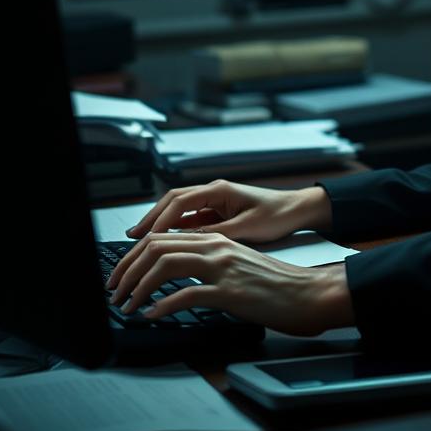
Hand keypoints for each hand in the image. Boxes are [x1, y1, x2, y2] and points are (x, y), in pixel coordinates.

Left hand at [106, 231, 353, 336]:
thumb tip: (179, 278)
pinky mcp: (230, 291)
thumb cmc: (276, 284)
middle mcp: (217, 246)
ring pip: (166, 265)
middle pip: (157, 246)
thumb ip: (210, 264)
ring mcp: (223, 267)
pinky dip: (164, 305)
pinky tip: (153, 315)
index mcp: (217, 239)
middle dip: (127, 269)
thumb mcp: (238, 265)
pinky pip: (187, 294)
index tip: (121, 274)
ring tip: (126, 304)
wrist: (308, 293)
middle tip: (114, 290)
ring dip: (138, 285)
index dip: (135, 254)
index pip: (163, 236)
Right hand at [125, 180, 331, 243]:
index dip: (160, 220)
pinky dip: (175, 228)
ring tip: (141, 238)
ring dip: (160, 222)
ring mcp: (215, 200)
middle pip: (173, 201)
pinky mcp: (218, 211)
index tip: (146, 237)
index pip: (180, 202)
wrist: (297, 210)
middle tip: (133, 236)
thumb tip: (188, 241)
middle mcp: (214, 191)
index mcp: (219, 190)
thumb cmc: (277, 215)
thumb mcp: (247, 229)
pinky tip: (165, 240)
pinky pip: (190, 218)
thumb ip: (217, 233)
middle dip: (151, 217)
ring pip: (179, 209)